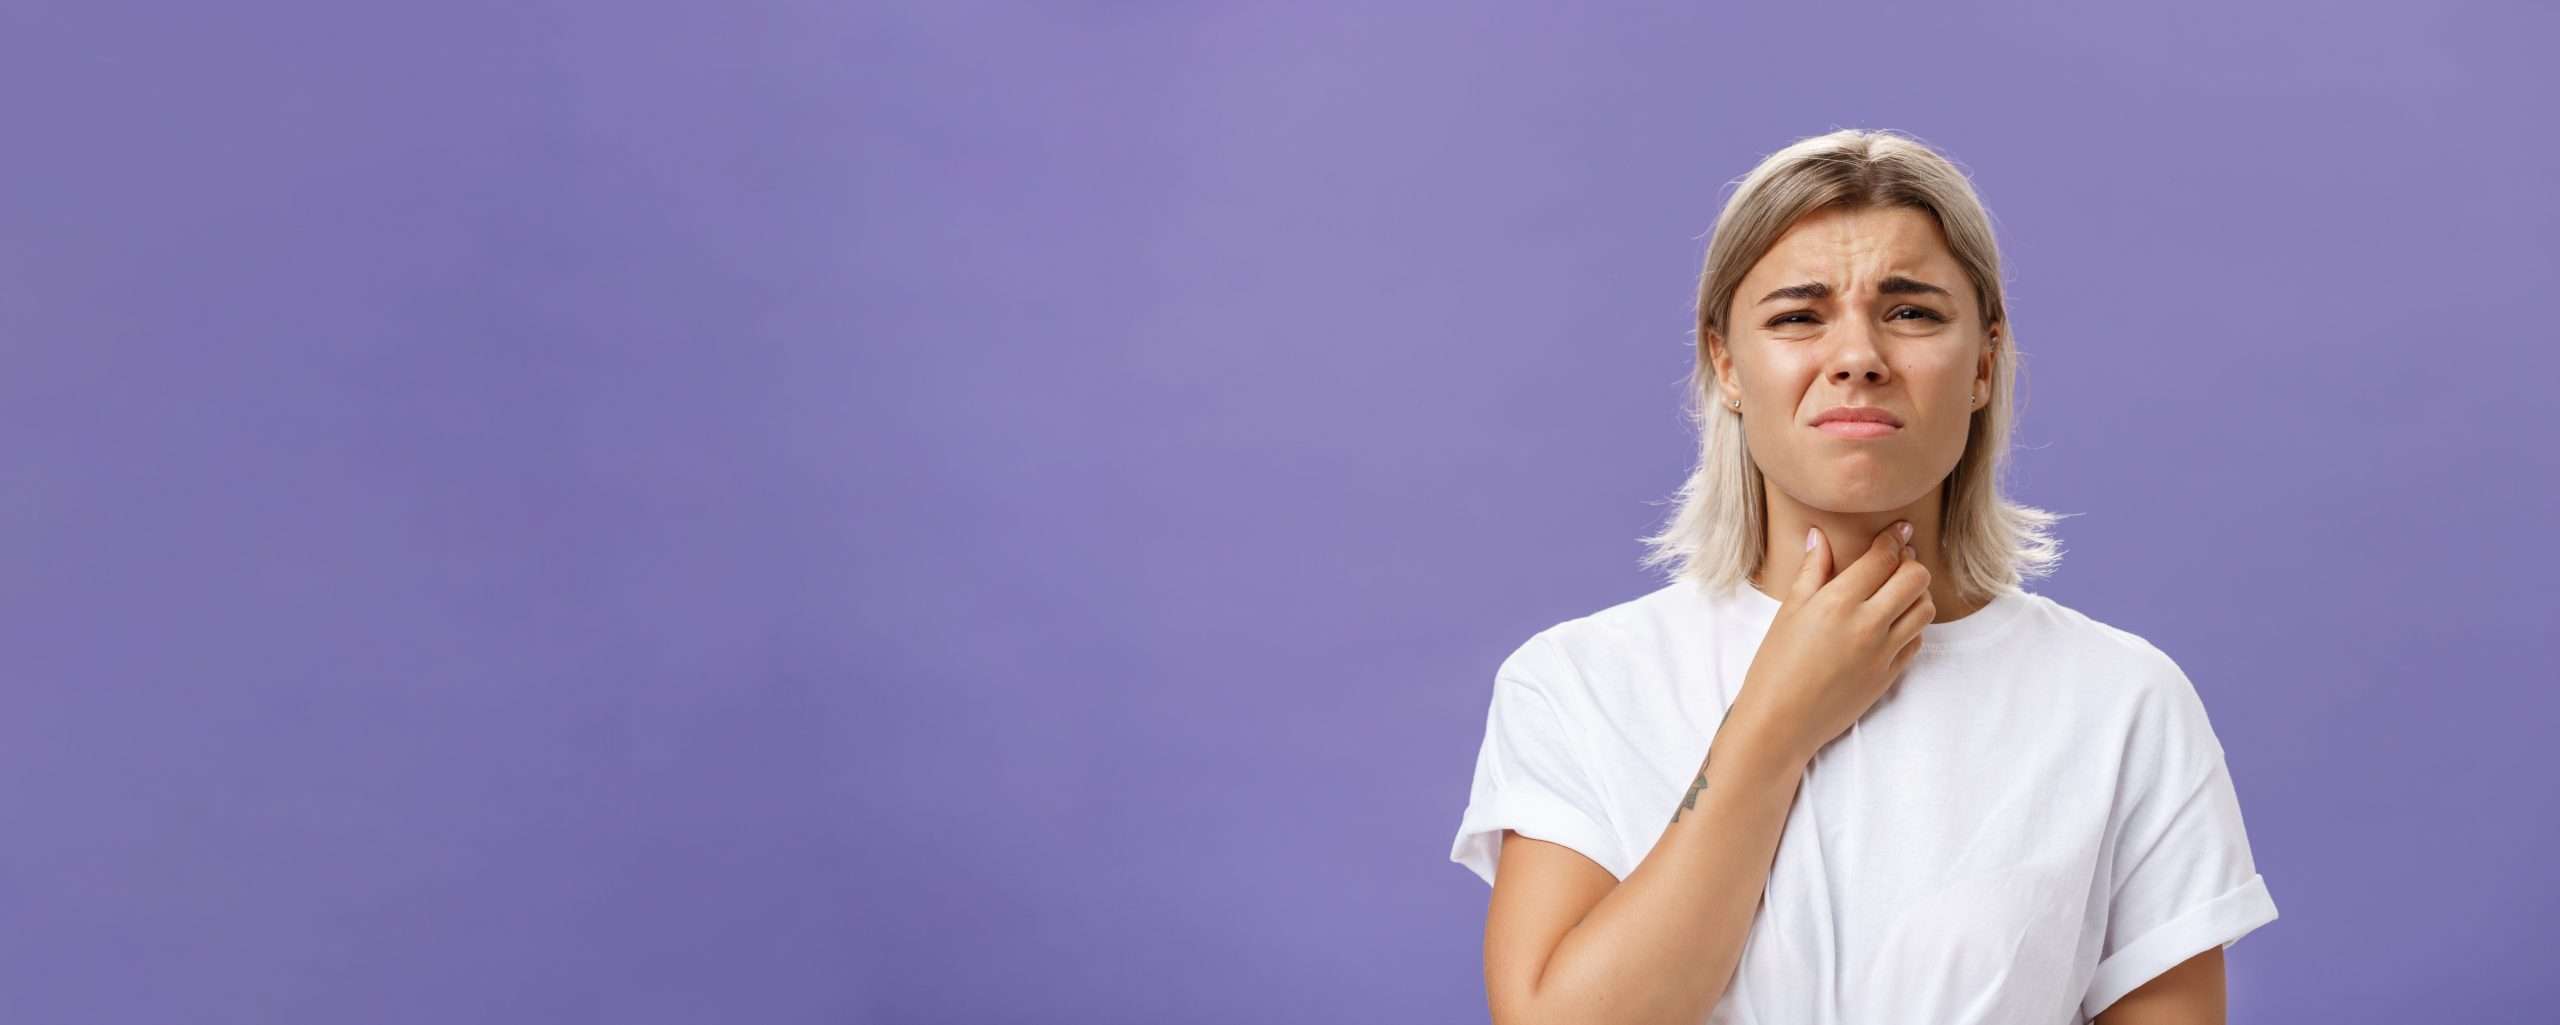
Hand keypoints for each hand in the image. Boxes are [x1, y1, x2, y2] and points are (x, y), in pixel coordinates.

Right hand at [1729, 522, 1934, 768]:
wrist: (1781, 721)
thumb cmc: (1775, 665)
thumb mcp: (1788, 611)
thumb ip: (1811, 570)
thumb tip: (1818, 535)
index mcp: (1838, 601)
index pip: (1883, 557)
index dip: (1895, 537)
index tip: (1900, 529)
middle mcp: (1867, 624)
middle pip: (1915, 577)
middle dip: (1910, 562)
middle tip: (1897, 560)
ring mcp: (1883, 651)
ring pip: (1925, 608)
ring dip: (1916, 593)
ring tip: (1898, 591)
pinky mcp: (1890, 674)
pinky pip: (1917, 639)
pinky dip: (1912, 625)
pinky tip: (1892, 622)